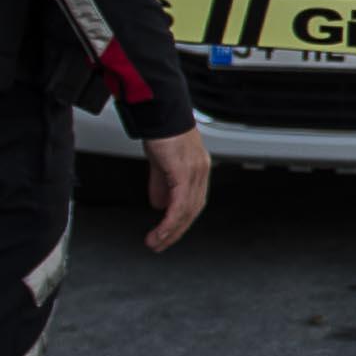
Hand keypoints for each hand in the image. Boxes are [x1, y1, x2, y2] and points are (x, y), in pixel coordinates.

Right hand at [141, 128, 212, 251]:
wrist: (160, 110)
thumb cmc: (161, 130)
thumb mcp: (161, 162)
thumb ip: (161, 184)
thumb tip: (160, 205)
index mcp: (198, 169)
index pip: (194, 202)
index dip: (182, 221)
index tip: (169, 235)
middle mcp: (201, 171)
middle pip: (193, 210)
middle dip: (176, 232)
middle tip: (160, 245)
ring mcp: (195, 171)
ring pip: (187, 210)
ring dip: (170, 231)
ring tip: (155, 242)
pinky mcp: (183, 170)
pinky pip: (180, 202)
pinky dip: (170, 220)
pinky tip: (162, 230)